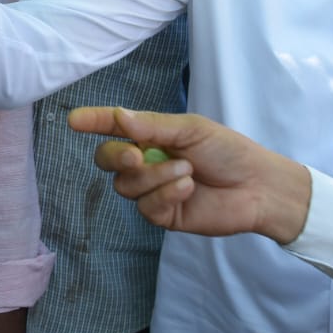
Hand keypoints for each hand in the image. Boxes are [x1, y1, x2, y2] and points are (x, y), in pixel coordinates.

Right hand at [67, 107, 312, 243]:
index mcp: (150, 136)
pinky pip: (146, 207)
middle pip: (107, 160)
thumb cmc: (228, 151)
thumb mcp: (192, 129)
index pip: (113, 127)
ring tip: (187, 172)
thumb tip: (119, 117)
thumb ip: (154, 126)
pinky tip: (188, 189)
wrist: (258, 186)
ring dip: (155, 177)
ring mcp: (152, 190)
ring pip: (126, 186)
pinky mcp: (162, 214)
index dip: (93, 122)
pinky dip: (165, 195)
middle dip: (115, 156)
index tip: (74, 119)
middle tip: (136, 154)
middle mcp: (145, 162)